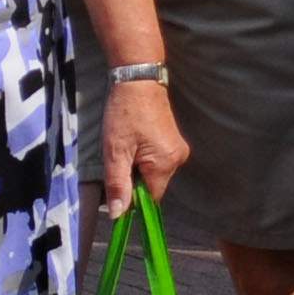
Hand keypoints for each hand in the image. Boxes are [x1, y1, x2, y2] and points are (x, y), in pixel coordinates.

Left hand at [99, 77, 188, 215]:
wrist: (138, 79)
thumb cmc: (124, 113)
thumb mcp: (115, 151)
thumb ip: (118, 185)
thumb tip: (119, 216)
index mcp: (165, 163)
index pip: (150, 199)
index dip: (132, 198)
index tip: (117, 184)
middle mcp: (178, 159)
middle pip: (153, 186)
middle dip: (134, 180)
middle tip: (119, 157)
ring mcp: (178, 149)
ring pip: (154, 174)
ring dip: (138, 168)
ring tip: (127, 146)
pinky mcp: (174, 141)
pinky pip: (158, 162)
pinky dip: (144, 159)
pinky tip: (135, 142)